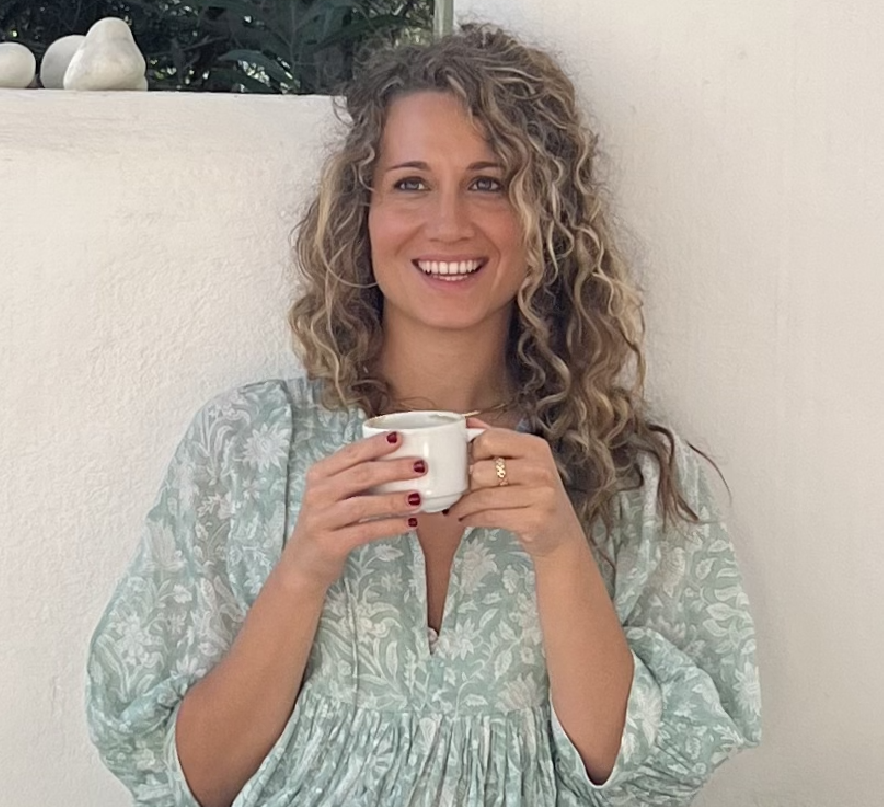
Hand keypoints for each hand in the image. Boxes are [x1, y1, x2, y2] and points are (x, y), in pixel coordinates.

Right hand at [280, 431, 426, 590]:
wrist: (302, 564)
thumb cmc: (327, 522)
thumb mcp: (333, 494)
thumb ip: (357, 477)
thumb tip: (402, 461)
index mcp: (319, 474)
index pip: (350, 453)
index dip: (376, 445)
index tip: (400, 437)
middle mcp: (318, 493)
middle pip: (360, 475)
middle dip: (394, 469)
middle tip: (421, 466)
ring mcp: (322, 519)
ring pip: (363, 504)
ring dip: (394, 500)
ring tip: (418, 498)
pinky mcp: (330, 543)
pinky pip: (365, 531)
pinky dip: (390, 526)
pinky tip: (409, 523)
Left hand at [448, 418, 586, 558]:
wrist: (562, 532)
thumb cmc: (535, 494)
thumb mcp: (523, 463)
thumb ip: (497, 442)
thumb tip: (467, 422)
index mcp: (535, 447)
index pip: (489, 439)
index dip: (473, 453)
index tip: (470, 464)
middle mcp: (540, 468)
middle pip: (481, 470)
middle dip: (468, 484)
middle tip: (466, 491)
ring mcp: (540, 495)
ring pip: (482, 497)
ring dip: (464, 506)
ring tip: (459, 509)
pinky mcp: (534, 520)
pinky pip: (489, 517)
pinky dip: (472, 519)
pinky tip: (467, 519)